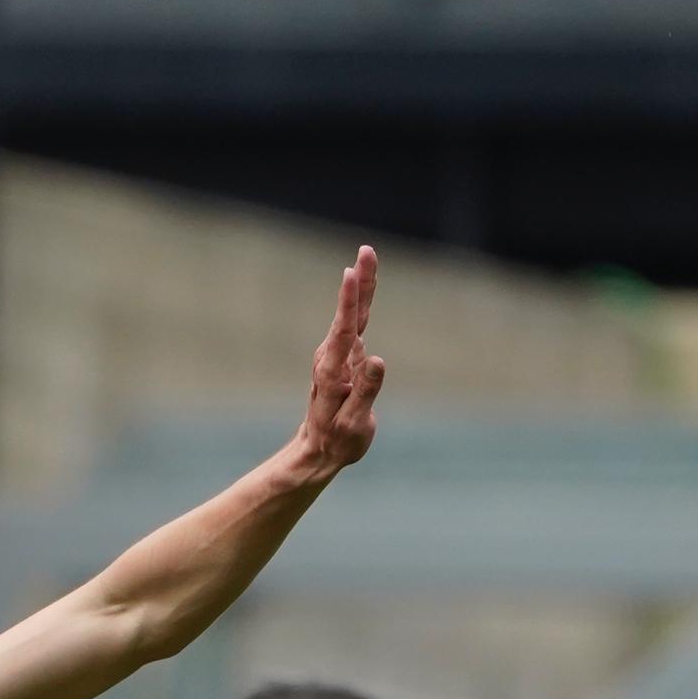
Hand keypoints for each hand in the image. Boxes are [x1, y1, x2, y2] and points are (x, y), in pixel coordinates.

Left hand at [286, 245, 386, 482]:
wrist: (320, 448)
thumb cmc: (337, 439)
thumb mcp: (354, 423)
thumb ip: (365, 391)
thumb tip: (377, 359)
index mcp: (332, 370)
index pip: (343, 329)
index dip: (348, 300)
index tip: (351, 272)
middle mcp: (331, 357)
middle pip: (349, 312)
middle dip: (359, 281)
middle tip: (367, 250)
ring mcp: (337, 355)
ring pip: (353, 314)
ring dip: (362, 285)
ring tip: (367, 256)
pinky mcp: (345, 357)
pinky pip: (356, 323)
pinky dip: (362, 301)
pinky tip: (365, 286)